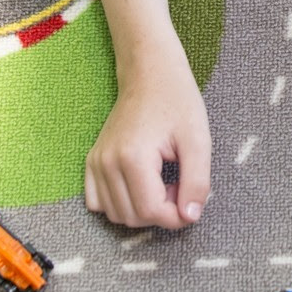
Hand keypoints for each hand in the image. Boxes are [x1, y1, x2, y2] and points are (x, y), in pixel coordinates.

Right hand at [85, 51, 211, 228]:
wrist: (150, 74)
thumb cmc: (177, 101)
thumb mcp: (198, 139)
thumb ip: (197, 182)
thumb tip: (190, 217)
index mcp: (133, 157)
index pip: (151, 212)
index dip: (177, 215)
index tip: (191, 198)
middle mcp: (107, 163)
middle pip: (133, 217)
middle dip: (162, 212)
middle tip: (179, 185)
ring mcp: (96, 162)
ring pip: (116, 214)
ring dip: (142, 210)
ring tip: (163, 182)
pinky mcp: (92, 162)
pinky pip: (98, 202)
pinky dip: (121, 203)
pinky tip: (141, 185)